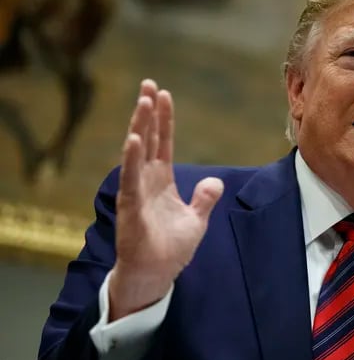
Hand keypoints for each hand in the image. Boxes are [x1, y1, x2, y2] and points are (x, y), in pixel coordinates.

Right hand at [109, 80, 223, 320]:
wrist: (156, 275)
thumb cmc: (171, 249)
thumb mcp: (196, 220)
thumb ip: (205, 199)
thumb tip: (215, 181)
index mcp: (162, 181)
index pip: (163, 143)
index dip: (163, 120)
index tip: (163, 94)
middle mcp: (146, 181)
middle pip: (148, 139)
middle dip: (148, 112)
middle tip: (149, 84)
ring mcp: (137, 192)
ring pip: (137, 153)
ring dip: (140, 126)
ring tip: (143, 101)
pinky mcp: (131, 207)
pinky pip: (131, 179)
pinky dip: (132, 159)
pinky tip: (134, 138)